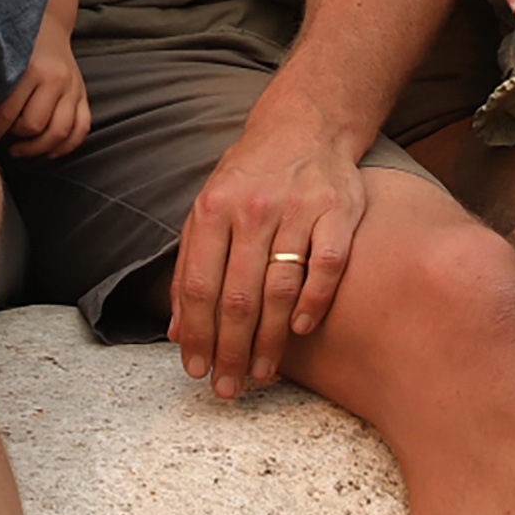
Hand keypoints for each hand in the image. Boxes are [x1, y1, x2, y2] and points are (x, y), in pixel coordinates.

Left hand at [0, 35, 90, 157]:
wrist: (48, 26)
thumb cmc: (19, 45)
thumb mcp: (5, 59)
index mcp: (32, 69)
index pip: (9, 112)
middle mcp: (56, 79)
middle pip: (35, 125)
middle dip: (16, 137)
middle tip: (4, 139)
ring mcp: (73, 88)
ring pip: (59, 132)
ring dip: (38, 148)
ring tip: (21, 150)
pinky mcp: (83, 95)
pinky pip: (82, 129)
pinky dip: (66, 146)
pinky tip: (49, 152)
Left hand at [167, 100, 366, 395]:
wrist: (304, 126)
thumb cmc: (249, 178)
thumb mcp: (206, 210)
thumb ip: (189, 267)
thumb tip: (174, 331)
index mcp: (214, 208)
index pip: (199, 285)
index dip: (196, 334)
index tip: (196, 370)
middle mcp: (254, 207)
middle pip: (239, 295)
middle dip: (232, 351)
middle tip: (229, 388)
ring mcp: (299, 208)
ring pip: (281, 288)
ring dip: (270, 340)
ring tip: (262, 374)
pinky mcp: (339, 209)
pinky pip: (328, 265)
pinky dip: (314, 301)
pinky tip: (300, 329)